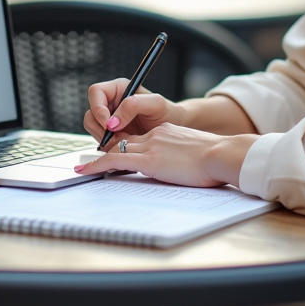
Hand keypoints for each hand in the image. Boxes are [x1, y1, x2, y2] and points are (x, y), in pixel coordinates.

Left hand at [74, 124, 257, 187]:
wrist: (222, 154)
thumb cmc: (219, 159)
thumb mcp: (200, 153)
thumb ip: (188, 156)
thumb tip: (191, 168)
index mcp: (167, 133)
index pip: (140, 140)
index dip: (126, 148)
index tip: (116, 154)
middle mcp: (156, 135)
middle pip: (124, 143)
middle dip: (107, 152)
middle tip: (91, 163)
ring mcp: (151, 146)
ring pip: (115, 149)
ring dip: (98, 160)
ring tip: (82, 169)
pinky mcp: (149, 159)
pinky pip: (114, 160)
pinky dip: (96, 165)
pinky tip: (84, 172)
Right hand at [83, 78, 184, 145]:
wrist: (173, 129)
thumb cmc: (167, 112)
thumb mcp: (155, 104)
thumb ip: (133, 106)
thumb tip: (112, 121)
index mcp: (119, 88)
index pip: (95, 92)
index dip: (98, 108)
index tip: (109, 123)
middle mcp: (111, 102)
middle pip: (91, 112)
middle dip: (100, 127)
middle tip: (115, 137)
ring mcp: (110, 118)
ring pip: (92, 127)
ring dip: (104, 138)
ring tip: (124, 141)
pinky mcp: (111, 134)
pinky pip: (101, 140)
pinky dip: (109, 146)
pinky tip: (124, 146)